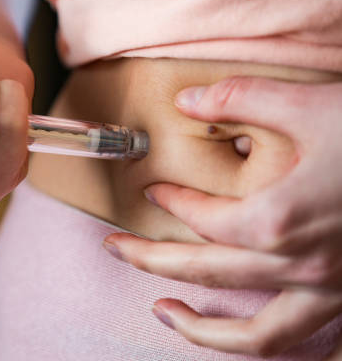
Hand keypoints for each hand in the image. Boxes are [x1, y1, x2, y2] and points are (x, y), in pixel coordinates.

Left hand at [103, 76, 341, 356]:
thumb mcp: (312, 105)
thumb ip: (241, 99)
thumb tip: (187, 101)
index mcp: (279, 220)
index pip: (200, 219)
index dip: (169, 203)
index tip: (153, 193)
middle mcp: (300, 267)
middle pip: (202, 273)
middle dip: (148, 261)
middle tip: (114, 250)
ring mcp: (332, 294)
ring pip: (255, 337)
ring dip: (201, 332)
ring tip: (163, 314)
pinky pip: (317, 349)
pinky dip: (278, 353)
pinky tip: (255, 344)